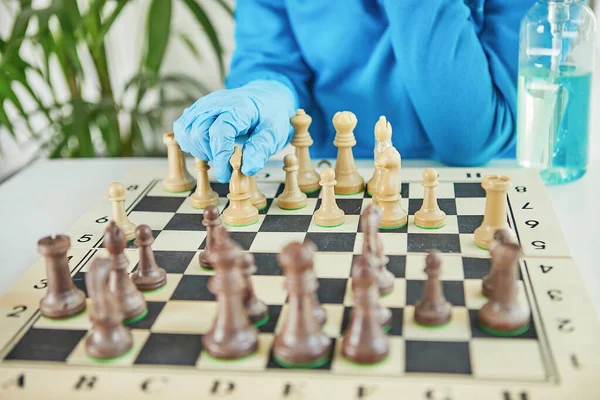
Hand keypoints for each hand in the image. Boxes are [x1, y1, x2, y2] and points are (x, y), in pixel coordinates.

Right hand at [173, 80, 293, 182]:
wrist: (265, 99)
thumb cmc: (270, 116)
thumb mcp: (274, 134)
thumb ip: (260, 150)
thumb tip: (246, 169)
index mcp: (240, 107)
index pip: (220, 132)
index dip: (220, 157)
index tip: (226, 175)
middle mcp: (218, 102)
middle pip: (199, 132)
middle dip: (210, 155)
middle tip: (225, 164)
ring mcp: (205, 104)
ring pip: (186, 130)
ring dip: (199, 149)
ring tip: (218, 154)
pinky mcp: (197, 109)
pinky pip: (182, 127)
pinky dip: (190, 142)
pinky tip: (207, 147)